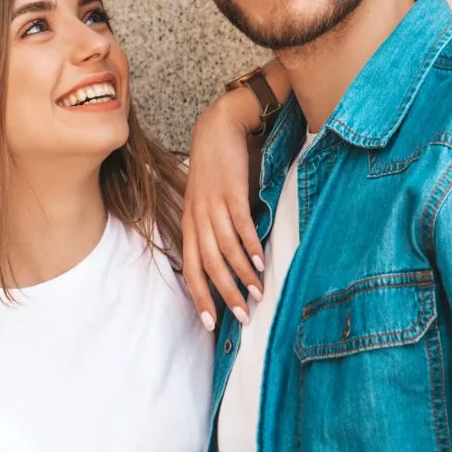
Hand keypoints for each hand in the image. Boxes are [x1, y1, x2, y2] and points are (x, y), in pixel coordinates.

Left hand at [183, 85, 266, 330]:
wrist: (219, 126)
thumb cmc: (217, 167)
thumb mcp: (208, 200)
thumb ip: (217, 228)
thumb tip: (233, 258)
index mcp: (190, 223)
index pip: (191, 269)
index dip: (200, 297)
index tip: (211, 324)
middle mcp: (198, 218)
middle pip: (208, 267)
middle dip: (225, 295)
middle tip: (242, 317)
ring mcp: (213, 205)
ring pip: (225, 250)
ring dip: (242, 275)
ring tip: (258, 293)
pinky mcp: (230, 192)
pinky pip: (240, 225)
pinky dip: (250, 245)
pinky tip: (260, 261)